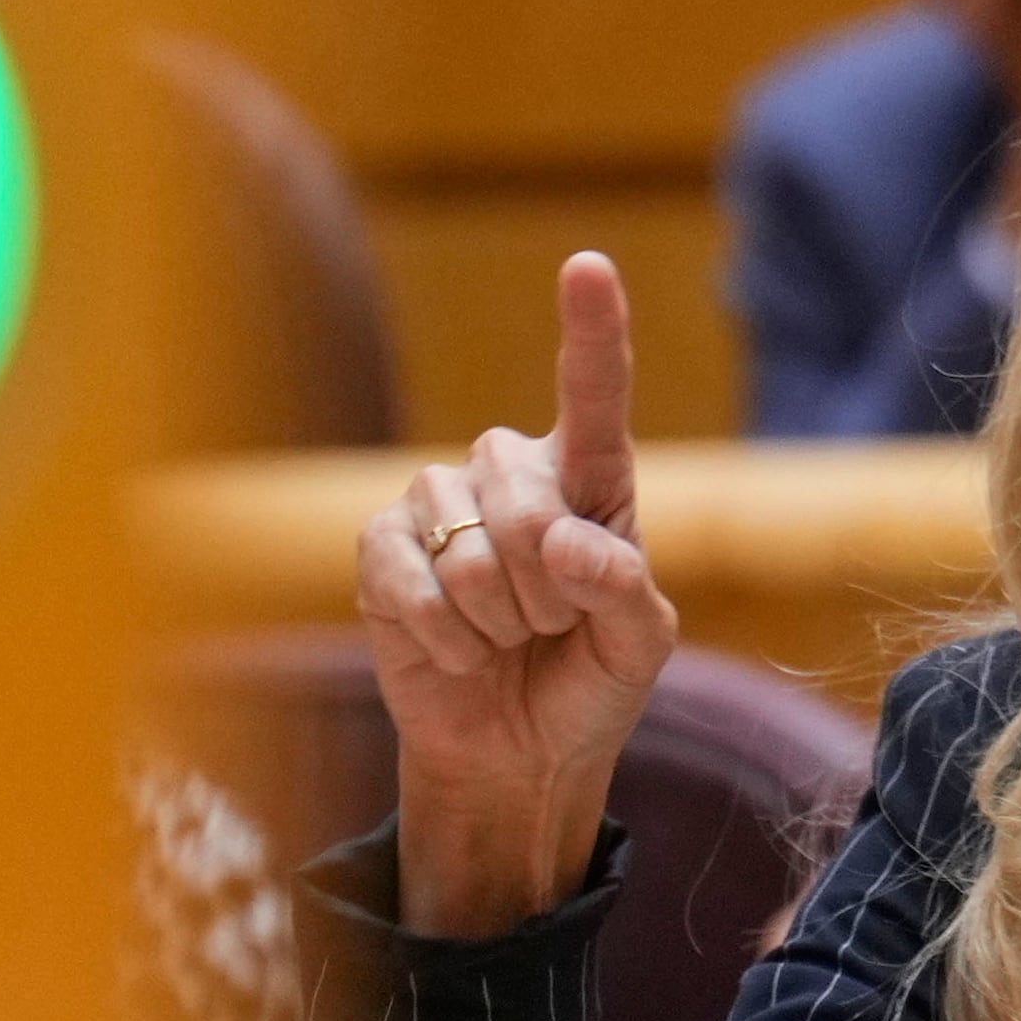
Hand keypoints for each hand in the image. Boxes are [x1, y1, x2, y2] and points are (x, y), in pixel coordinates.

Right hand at [358, 253, 677, 934]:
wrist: (517, 754)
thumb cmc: (589, 686)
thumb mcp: (640, 647)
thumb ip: (625, 591)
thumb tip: (566, 546)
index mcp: (590, 481)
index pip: (593, 396)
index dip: (590, 331)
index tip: (588, 266)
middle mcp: (511, 474)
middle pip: (527, 502)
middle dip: (548, 592)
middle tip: (551, 628)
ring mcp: (438, 505)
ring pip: (471, 549)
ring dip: (497, 620)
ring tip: (505, 639)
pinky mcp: (381, 548)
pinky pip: (411, 580)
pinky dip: (445, 636)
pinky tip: (458, 653)